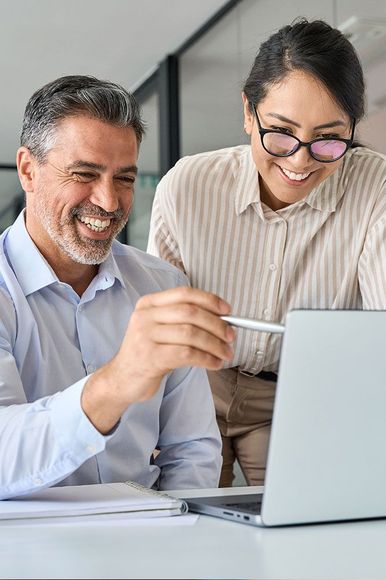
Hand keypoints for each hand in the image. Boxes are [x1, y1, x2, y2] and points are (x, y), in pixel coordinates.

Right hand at [81, 287, 234, 432]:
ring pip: (191, 334)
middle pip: (190, 313)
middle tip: (231, 336)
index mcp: (148, 304)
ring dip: (215, 344)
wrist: (122, 379)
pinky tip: (214, 363)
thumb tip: (221, 320)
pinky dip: (206, 358)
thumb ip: (183, 320)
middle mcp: (145, 316)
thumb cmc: (148, 354)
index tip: (227, 311)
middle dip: (216, 324)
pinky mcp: (150, 357)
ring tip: (225, 353)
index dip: (209, 300)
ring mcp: (145, 336)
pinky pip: (187, 354)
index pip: (184, 294)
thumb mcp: (159, 329)